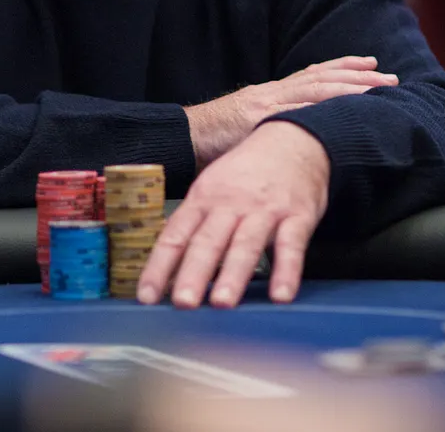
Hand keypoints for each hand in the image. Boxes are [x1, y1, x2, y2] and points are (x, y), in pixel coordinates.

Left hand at [138, 120, 328, 308]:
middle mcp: (230, 205)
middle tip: (182, 304)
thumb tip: (167, 263)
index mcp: (203, 199)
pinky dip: (287, 271)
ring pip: (245, 244)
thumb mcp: (211, 188)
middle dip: (193, 274)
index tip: (147, 297)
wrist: (293, 139)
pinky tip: (281, 295)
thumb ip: (193, 224)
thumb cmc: (246, 173)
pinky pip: (291, 246)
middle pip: (207, 241)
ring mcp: (264, 210)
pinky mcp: (297, 216)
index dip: (160, 266)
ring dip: (233, 275)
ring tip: (222, 304)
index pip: (175, 235)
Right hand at [184, 57, 396, 168]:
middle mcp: (271, 93)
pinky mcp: (257, 120)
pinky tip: (343, 108)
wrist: (180, 138)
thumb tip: (295, 136)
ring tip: (378, 90)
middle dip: (358, 77)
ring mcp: (265, 105)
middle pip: (322, 79)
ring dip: (350, 89)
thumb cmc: (210, 140)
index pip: (312, 74)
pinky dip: (321, 108)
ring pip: (314, 90)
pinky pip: (295, 112)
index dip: (343, 67)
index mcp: (270, 94)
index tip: (370, 63)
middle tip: (391, 78)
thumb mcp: (245, 129)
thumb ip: (271, 128)